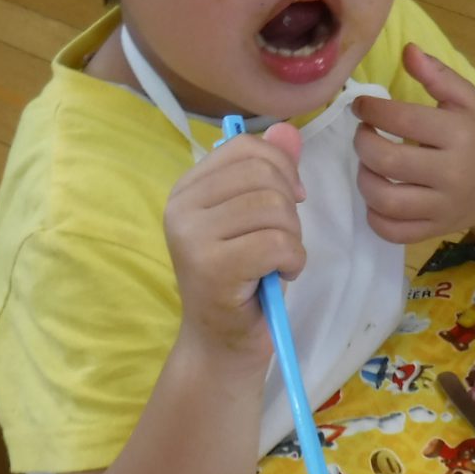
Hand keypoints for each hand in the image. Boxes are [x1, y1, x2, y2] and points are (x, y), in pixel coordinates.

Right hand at [164, 123, 304, 357]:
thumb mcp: (259, 217)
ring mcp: (191, 236)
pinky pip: (277, 243)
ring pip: (273, 207)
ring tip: (277, 260)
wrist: (222, 344)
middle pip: (263, 174)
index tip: (291, 199)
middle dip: (290, 207)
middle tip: (281, 240)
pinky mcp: (211, 267)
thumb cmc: (244, 279)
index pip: (246, 148)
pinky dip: (293, 260)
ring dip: (292, 237)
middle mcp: (181, 206)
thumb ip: (272, 172)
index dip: (282, 168)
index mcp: (187, 188)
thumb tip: (288, 129)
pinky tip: (278, 276)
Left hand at [352, 44, 474, 244]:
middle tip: (364, 133)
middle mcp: (453, 172)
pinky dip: (375, 216)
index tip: (361, 106)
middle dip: (363, 142)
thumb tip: (407, 50)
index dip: (370, 110)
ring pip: (384, 199)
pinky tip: (378, 195)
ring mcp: (444, 206)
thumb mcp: (468, 99)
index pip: (401, 119)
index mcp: (459, 133)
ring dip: (364, 178)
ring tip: (369, 163)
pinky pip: (393, 231)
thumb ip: (437, 74)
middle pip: (387, 160)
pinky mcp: (436, 229)